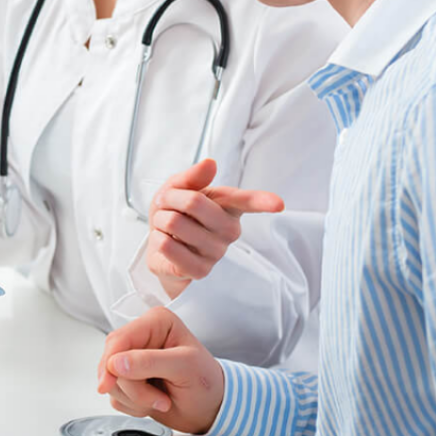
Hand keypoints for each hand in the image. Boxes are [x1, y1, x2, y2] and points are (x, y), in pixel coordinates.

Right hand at [97, 307, 223, 434]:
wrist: (211, 409)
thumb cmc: (206, 382)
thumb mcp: (184, 367)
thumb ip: (149, 362)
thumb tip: (116, 363)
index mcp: (155, 323)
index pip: (119, 339)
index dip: (110, 362)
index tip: (108, 383)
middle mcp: (141, 338)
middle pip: (110, 362)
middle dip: (132, 386)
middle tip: (159, 398)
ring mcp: (133, 360)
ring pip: (111, 381)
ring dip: (135, 399)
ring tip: (162, 400)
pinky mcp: (129, 380)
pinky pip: (116, 396)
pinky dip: (133, 406)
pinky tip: (154, 402)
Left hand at [147, 159, 283, 296]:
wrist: (160, 246)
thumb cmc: (175, 213)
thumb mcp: (178, 188)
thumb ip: (192, 176)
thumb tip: (210, 163)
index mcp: (229, 207)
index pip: (248, 201)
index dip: (264, 201)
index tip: (279, 204)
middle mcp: (229, 231)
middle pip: (193, 201)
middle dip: (168, 198)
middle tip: (166, 206)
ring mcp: (216, 253)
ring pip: (174, 221)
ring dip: (159, 220)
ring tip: (167, 227)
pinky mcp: (199, 271)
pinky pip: (167, 245)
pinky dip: (157, 239)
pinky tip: (166, 244)